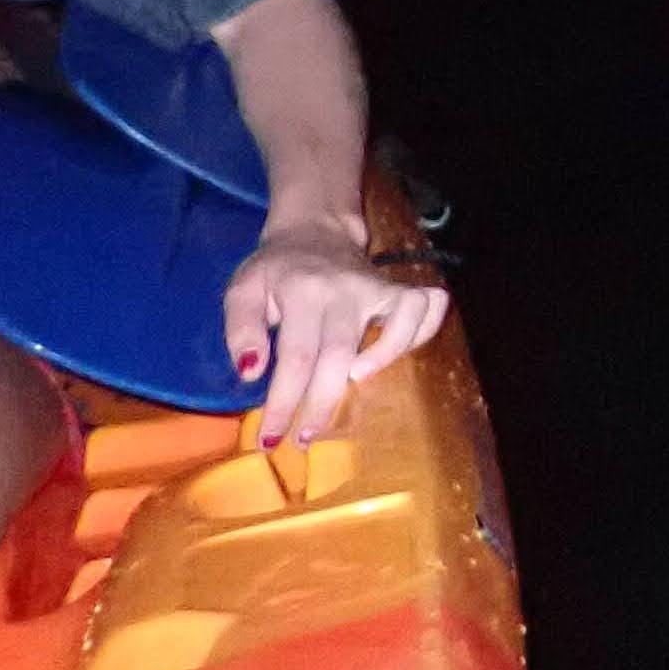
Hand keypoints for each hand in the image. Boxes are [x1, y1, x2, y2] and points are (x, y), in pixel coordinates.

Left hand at [224, 223, 450, 446]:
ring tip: (351, 387)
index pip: (297, 357)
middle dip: (321, 405)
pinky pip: (427, 310)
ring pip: (398, 329)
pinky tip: (396, 354)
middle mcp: (345, 290)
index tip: (270, 439)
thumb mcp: (242, 290)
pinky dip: (421, 334)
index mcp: (302, 292)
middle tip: (303, 438)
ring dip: (379, 366)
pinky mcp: (399, 289)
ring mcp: (378, 288)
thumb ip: (240, 330)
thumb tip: (250, 373)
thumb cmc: (275, 269)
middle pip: (341, 356)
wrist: (315, 230)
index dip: (284, 403)